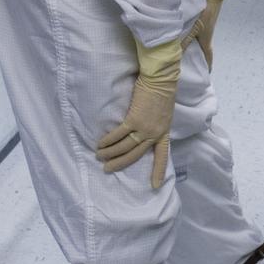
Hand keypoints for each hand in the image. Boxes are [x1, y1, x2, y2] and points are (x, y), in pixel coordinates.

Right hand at [97, 39, 180, 188]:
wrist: (160, 78)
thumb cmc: (162, 91)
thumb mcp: (163, 113)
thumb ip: (155, 124)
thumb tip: (144, 132)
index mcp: (164, 132)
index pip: (162, 155)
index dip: (158, 171)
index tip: (156, 186)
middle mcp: (155, 133)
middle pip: (135, 154)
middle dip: (120, 163)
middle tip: (107, 169)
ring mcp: (145, 127)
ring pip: (125, 146)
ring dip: (110, 153)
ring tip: (99, 156)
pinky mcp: (134, 119)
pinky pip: (118, 135)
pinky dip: (108, 141)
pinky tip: (100, 144)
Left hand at [193, 0, 222, 69]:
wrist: (212, 0)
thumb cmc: (205, 16)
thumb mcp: (194, 29)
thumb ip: (186, 40)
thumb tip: (177, 51)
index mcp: (207, 41)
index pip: (208, 56)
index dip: (208, 64)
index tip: (208, 72)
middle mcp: (207, 37)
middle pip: (204, 51)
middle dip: (202, 59)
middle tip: (197, 66)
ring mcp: (206, 31)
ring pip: (201, 43)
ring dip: (197, 49)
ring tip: (190, 55)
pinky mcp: (203, 25)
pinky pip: (198, 37)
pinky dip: (194, 41)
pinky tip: (188, 39)